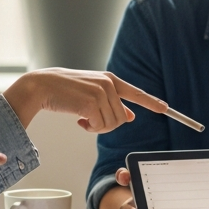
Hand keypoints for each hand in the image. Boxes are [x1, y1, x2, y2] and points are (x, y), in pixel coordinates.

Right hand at [7, 69, 167, 130]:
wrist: (42, 86)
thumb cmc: (65, 91)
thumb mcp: (92, 94)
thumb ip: (112, 102)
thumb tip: (130, 116)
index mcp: (110, 80)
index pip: (136, 93)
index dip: (152, 102)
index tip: (166, 108)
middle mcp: (109, 84)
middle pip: (122, 118)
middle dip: (107, 125)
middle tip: (90, 121)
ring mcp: (101, 92)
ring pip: (112, 124)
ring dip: (97, 127)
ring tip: (83, 119)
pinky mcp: (91, 103)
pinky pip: (99, 127)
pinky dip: (90, 128)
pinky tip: (79, 120)